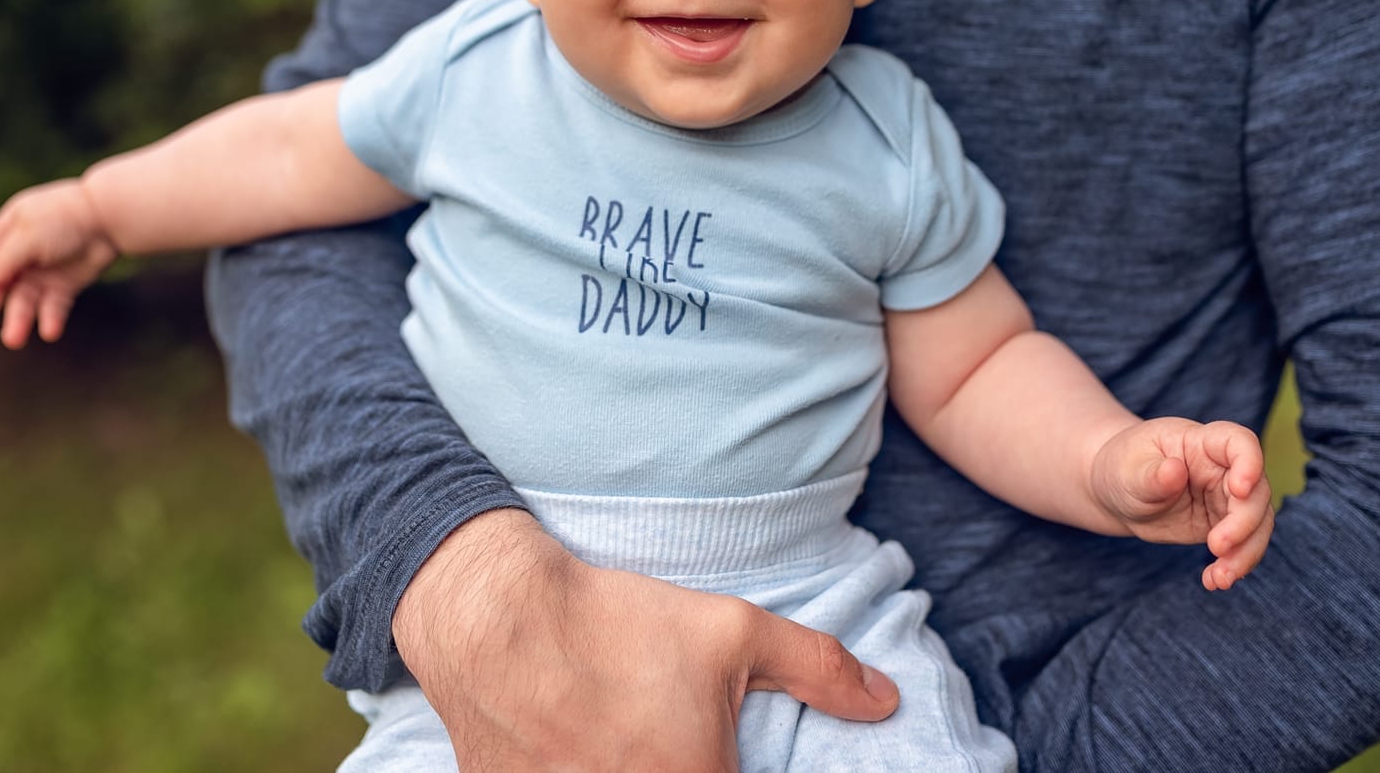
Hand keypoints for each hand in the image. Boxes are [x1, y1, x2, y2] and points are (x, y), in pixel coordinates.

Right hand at [0, 179, 118, 346]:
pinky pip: (53, 306)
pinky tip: (50, 331)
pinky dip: (50, 319)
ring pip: (24, 300)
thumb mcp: (27, 235)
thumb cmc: (64, 218)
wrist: (109, 218)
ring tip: (14, 339)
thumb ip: (4, 260)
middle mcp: (23, 252)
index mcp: (9, 229)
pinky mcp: (66, 285)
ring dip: (18, 319)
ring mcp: (44, 270)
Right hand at [391, 509, 899, 770]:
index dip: (726, 769)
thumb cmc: (615, 625)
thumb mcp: (731, 631)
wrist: (493, 620)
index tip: (713, 752)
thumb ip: (817, 668)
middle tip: (662, 736)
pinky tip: (581, 751)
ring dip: (630, 768)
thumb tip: (885, 700)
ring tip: (620, 739)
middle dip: (681, 765)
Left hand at [1089, 417, 1275, 590]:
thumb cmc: (1123, 468)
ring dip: (1246, 553)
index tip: (1240, 489)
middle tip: (1216, 547)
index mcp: (1201, 442)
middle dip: (1245, 523)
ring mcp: (1225, 498)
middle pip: (1256, 491)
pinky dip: (1234, 565)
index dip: (1250, 462)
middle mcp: (1222, 468)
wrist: (1117, 494)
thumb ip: (1152, 474)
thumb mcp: (1127, 469)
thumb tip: (1174, 472)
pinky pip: (1242, 545)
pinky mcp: (1223, 525)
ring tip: (1220, 579)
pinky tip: (1213, 581)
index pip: (1239, 442)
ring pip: (1257, 523)